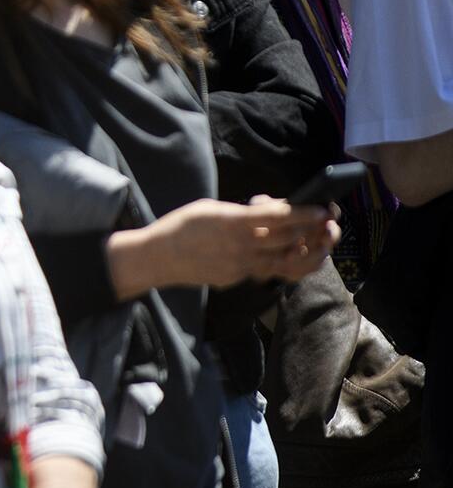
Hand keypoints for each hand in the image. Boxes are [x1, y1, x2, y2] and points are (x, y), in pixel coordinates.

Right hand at [160, 197, 336, 287]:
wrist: (160, 258)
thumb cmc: (181, 226)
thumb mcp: (210, 208)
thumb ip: (241, 213)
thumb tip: (267, 213)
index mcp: (233, 222)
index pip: (278, 217)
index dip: (303, 213)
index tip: (322, 208)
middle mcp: (241, 246)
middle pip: (287, 239)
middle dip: (311, 230)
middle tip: (327, 222)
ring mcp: (241, 266)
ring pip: (284, 260)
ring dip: (304, 251)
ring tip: (316, 243)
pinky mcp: (237, 278)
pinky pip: (266, 270)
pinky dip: (281, 261)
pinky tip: (288, 254)